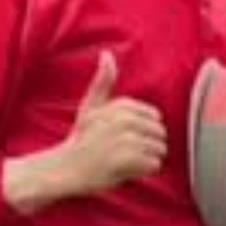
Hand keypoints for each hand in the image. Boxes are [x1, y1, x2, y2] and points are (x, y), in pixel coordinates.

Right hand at [2, 52, 166, 213]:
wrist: (66, 168)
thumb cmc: (82, 138)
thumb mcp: (91, 105)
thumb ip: (103, 81)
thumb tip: (106, 54)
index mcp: (122, 105)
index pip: (155, 118)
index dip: (143, 130)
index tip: (123, 136)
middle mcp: (125, 119)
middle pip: (160, 134)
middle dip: (147, 145)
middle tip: (125, 151)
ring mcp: (127, 139)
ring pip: (159, 150)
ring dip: (146, 159)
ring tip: (125, 161)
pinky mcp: (128, 159)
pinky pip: (154, 165)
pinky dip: (144, 171)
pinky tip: (127, 170)